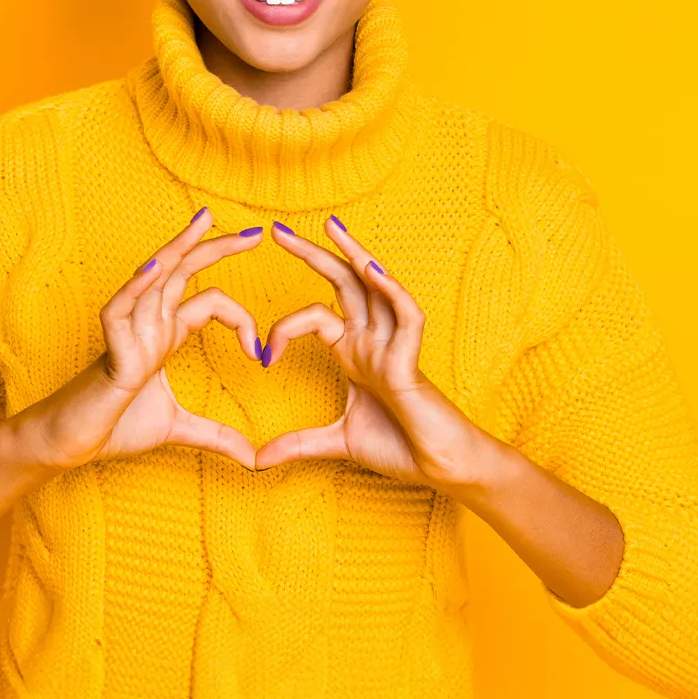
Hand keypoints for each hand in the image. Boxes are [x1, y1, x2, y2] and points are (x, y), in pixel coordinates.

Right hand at [23, 207, 264, 472]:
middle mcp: (148, 325)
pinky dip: (135, 288)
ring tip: (204, 224)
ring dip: (178, 250)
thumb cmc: (114, 426)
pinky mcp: (109, 351)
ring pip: (153, 278)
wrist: (70, 445)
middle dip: (215, 249)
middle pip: (182, 273)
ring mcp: (128, 333)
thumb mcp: (178, 428)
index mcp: (164, 336)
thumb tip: (253, 459)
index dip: (240, 317)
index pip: (207, 302)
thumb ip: (216, 437)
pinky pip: (118, 310)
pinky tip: (155, 269)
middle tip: (253, 232)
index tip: (260, 351)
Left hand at [252, 217, 493, 492]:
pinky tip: (373, 272)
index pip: (316, 316)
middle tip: (278, 231)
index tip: (261, 355)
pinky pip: (407, 318)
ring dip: (355, 256)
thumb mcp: (337, 442)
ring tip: (331, 228)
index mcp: (354, 352)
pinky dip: (392, 293)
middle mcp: (373, 341)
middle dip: (313, 255)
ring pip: (376, 288)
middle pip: (343, 284)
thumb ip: (299, 444)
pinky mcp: (411, 363)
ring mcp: (393, 347)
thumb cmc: (401, 447)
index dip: (285, 327)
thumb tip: (257, 460)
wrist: (440, 470)